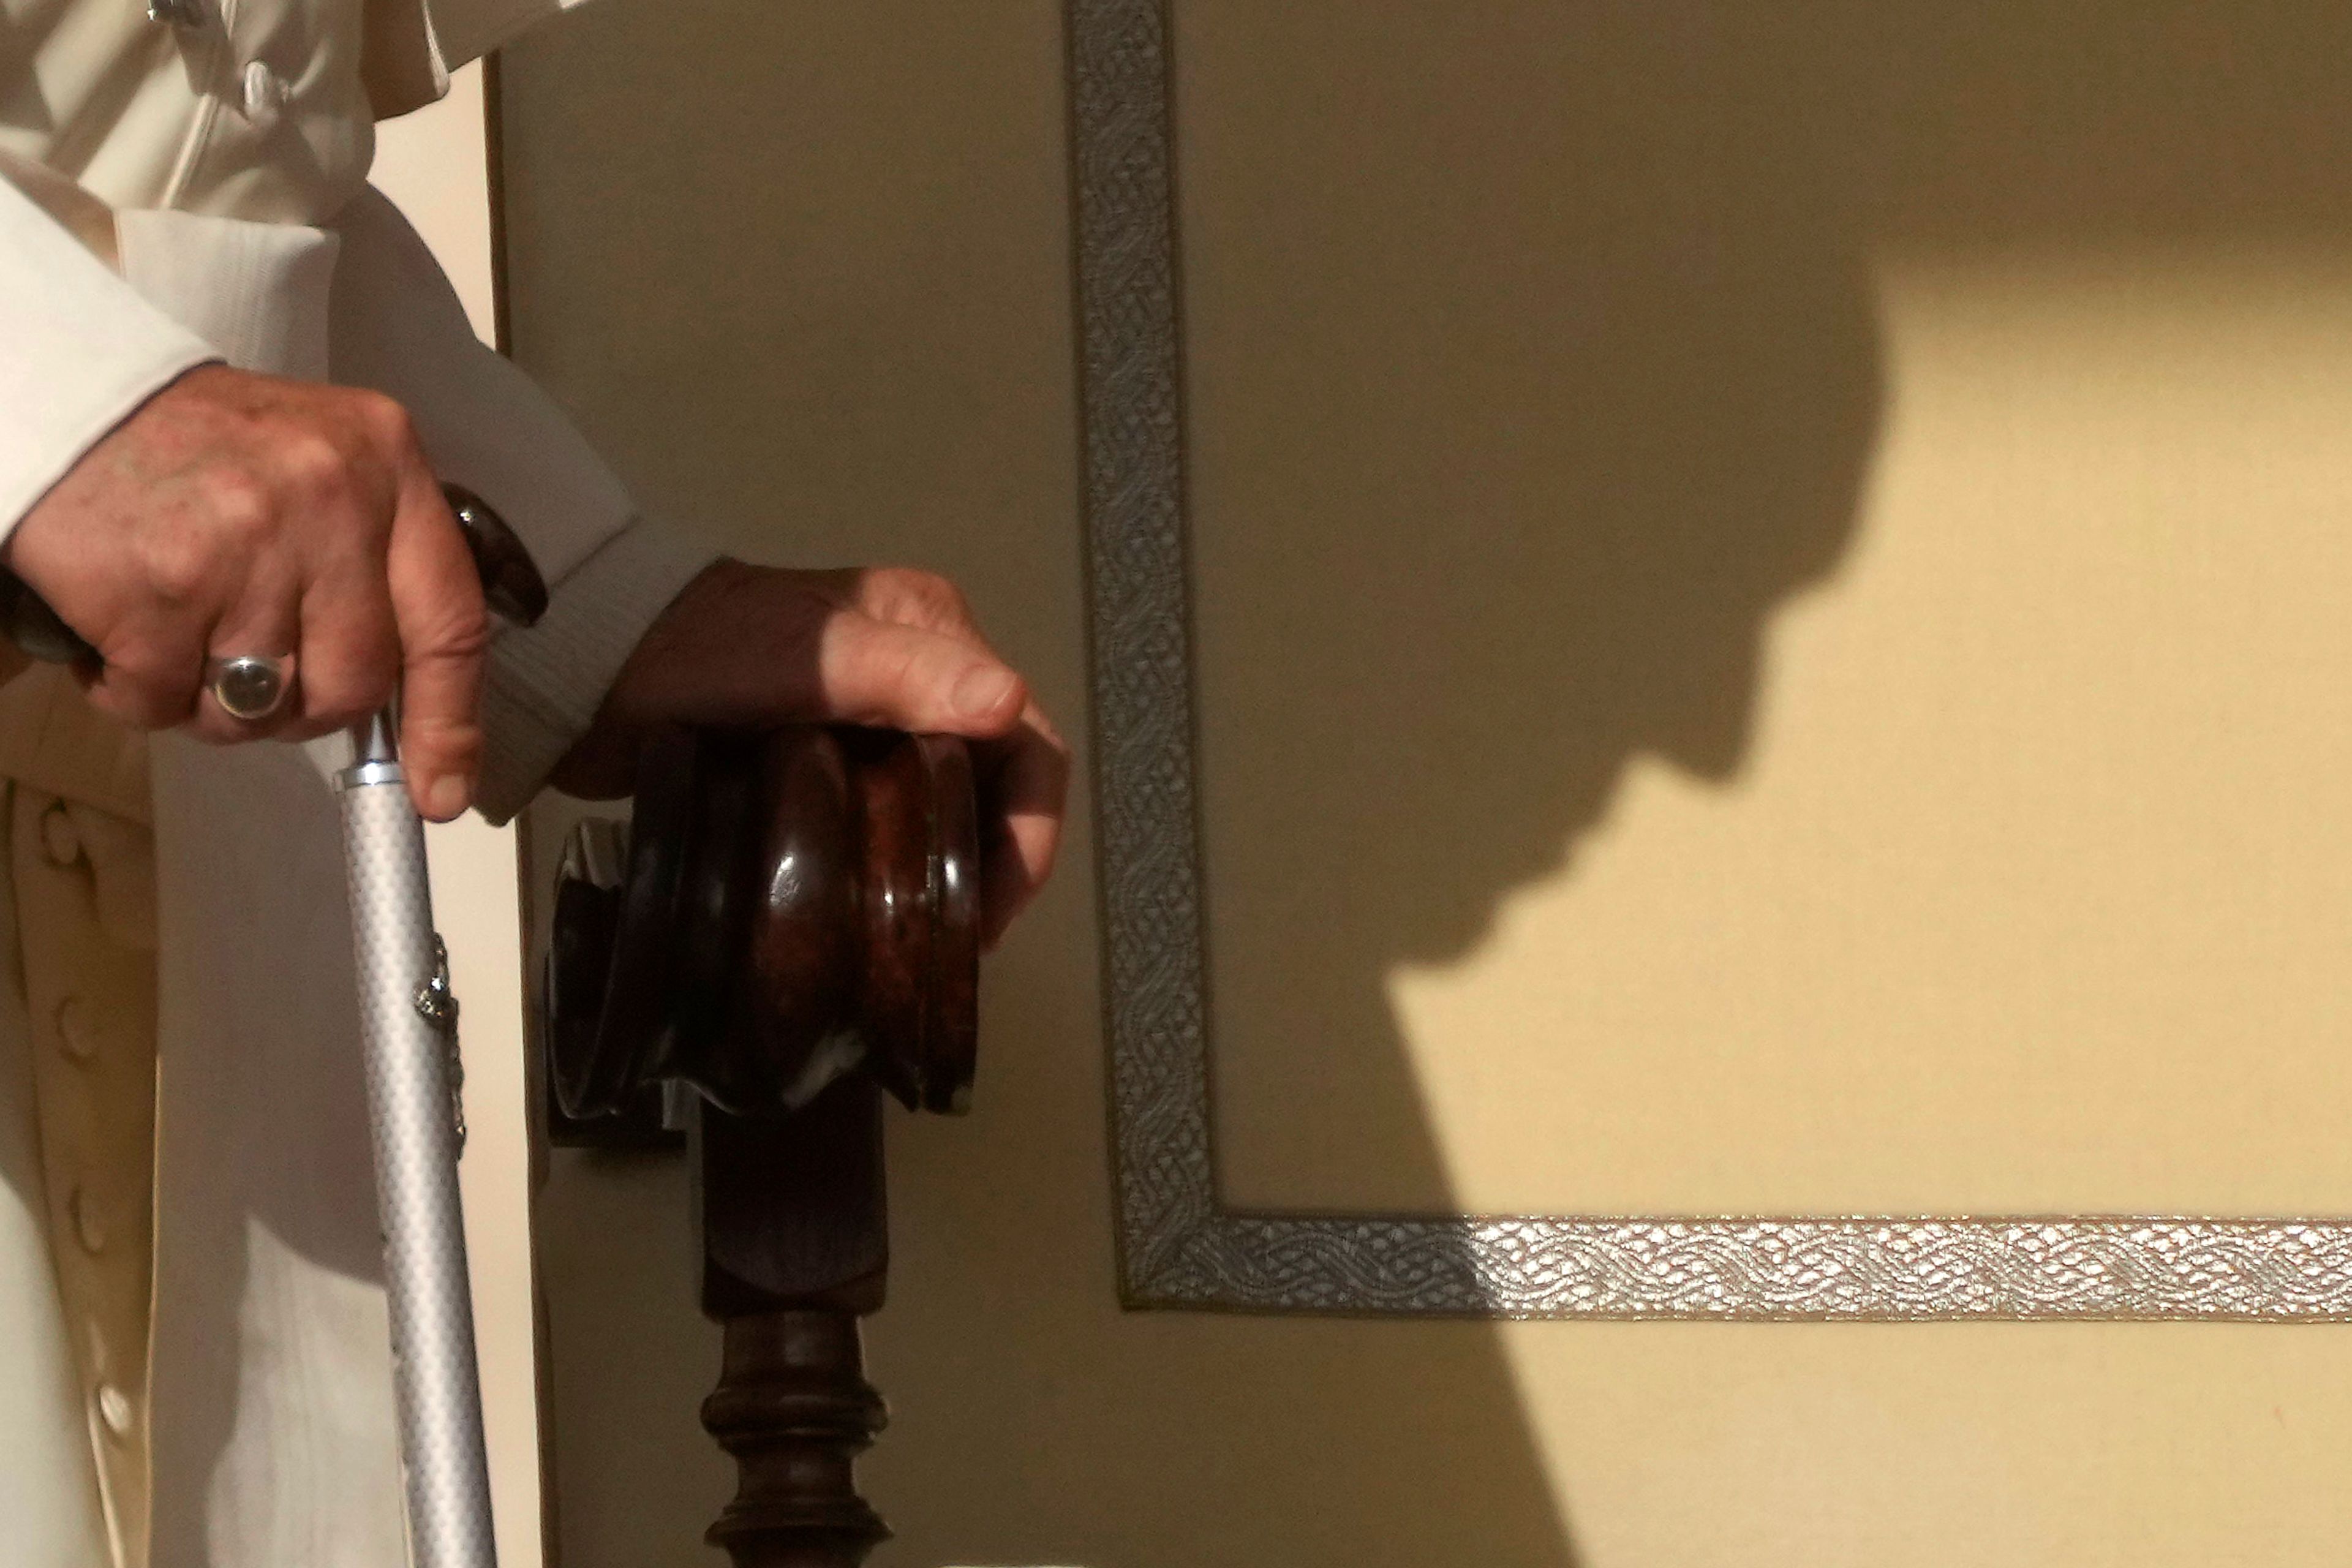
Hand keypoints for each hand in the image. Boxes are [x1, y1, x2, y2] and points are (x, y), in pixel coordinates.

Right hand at [6, 365, 488, 818]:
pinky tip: (123, 629)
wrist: (66, 402)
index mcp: (386, 462)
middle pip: (354, 682)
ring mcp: (249, 544)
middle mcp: (332, 499)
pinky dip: (136, 691)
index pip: (450, 621)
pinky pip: (166, 702)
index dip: (449, 720)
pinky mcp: (163, 587)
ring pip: (259, 706)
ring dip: (212, 701)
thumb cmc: (198, 448)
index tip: (441, 790)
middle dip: (301, 705)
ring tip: (178, 633)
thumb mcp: (319, 467)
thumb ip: (372, 568)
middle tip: (248, 668)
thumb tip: (409, 714)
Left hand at [553, 560, 1069, 945]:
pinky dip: (905, 865)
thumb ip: (905, 674)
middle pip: (999, 778)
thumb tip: (1008, 699)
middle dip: (996, 861)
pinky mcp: (835, 756)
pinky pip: (899, 817)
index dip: (1028, 830)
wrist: (590, 664)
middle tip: (966, 939)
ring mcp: (877, 714)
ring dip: (952, 870)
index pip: (1026, 737)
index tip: (994, 907)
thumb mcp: (808, 660)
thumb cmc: (690, 651)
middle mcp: (920, 669)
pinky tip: (889, 913)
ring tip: (930, 938)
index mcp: (933, 630)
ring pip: (951, 804)